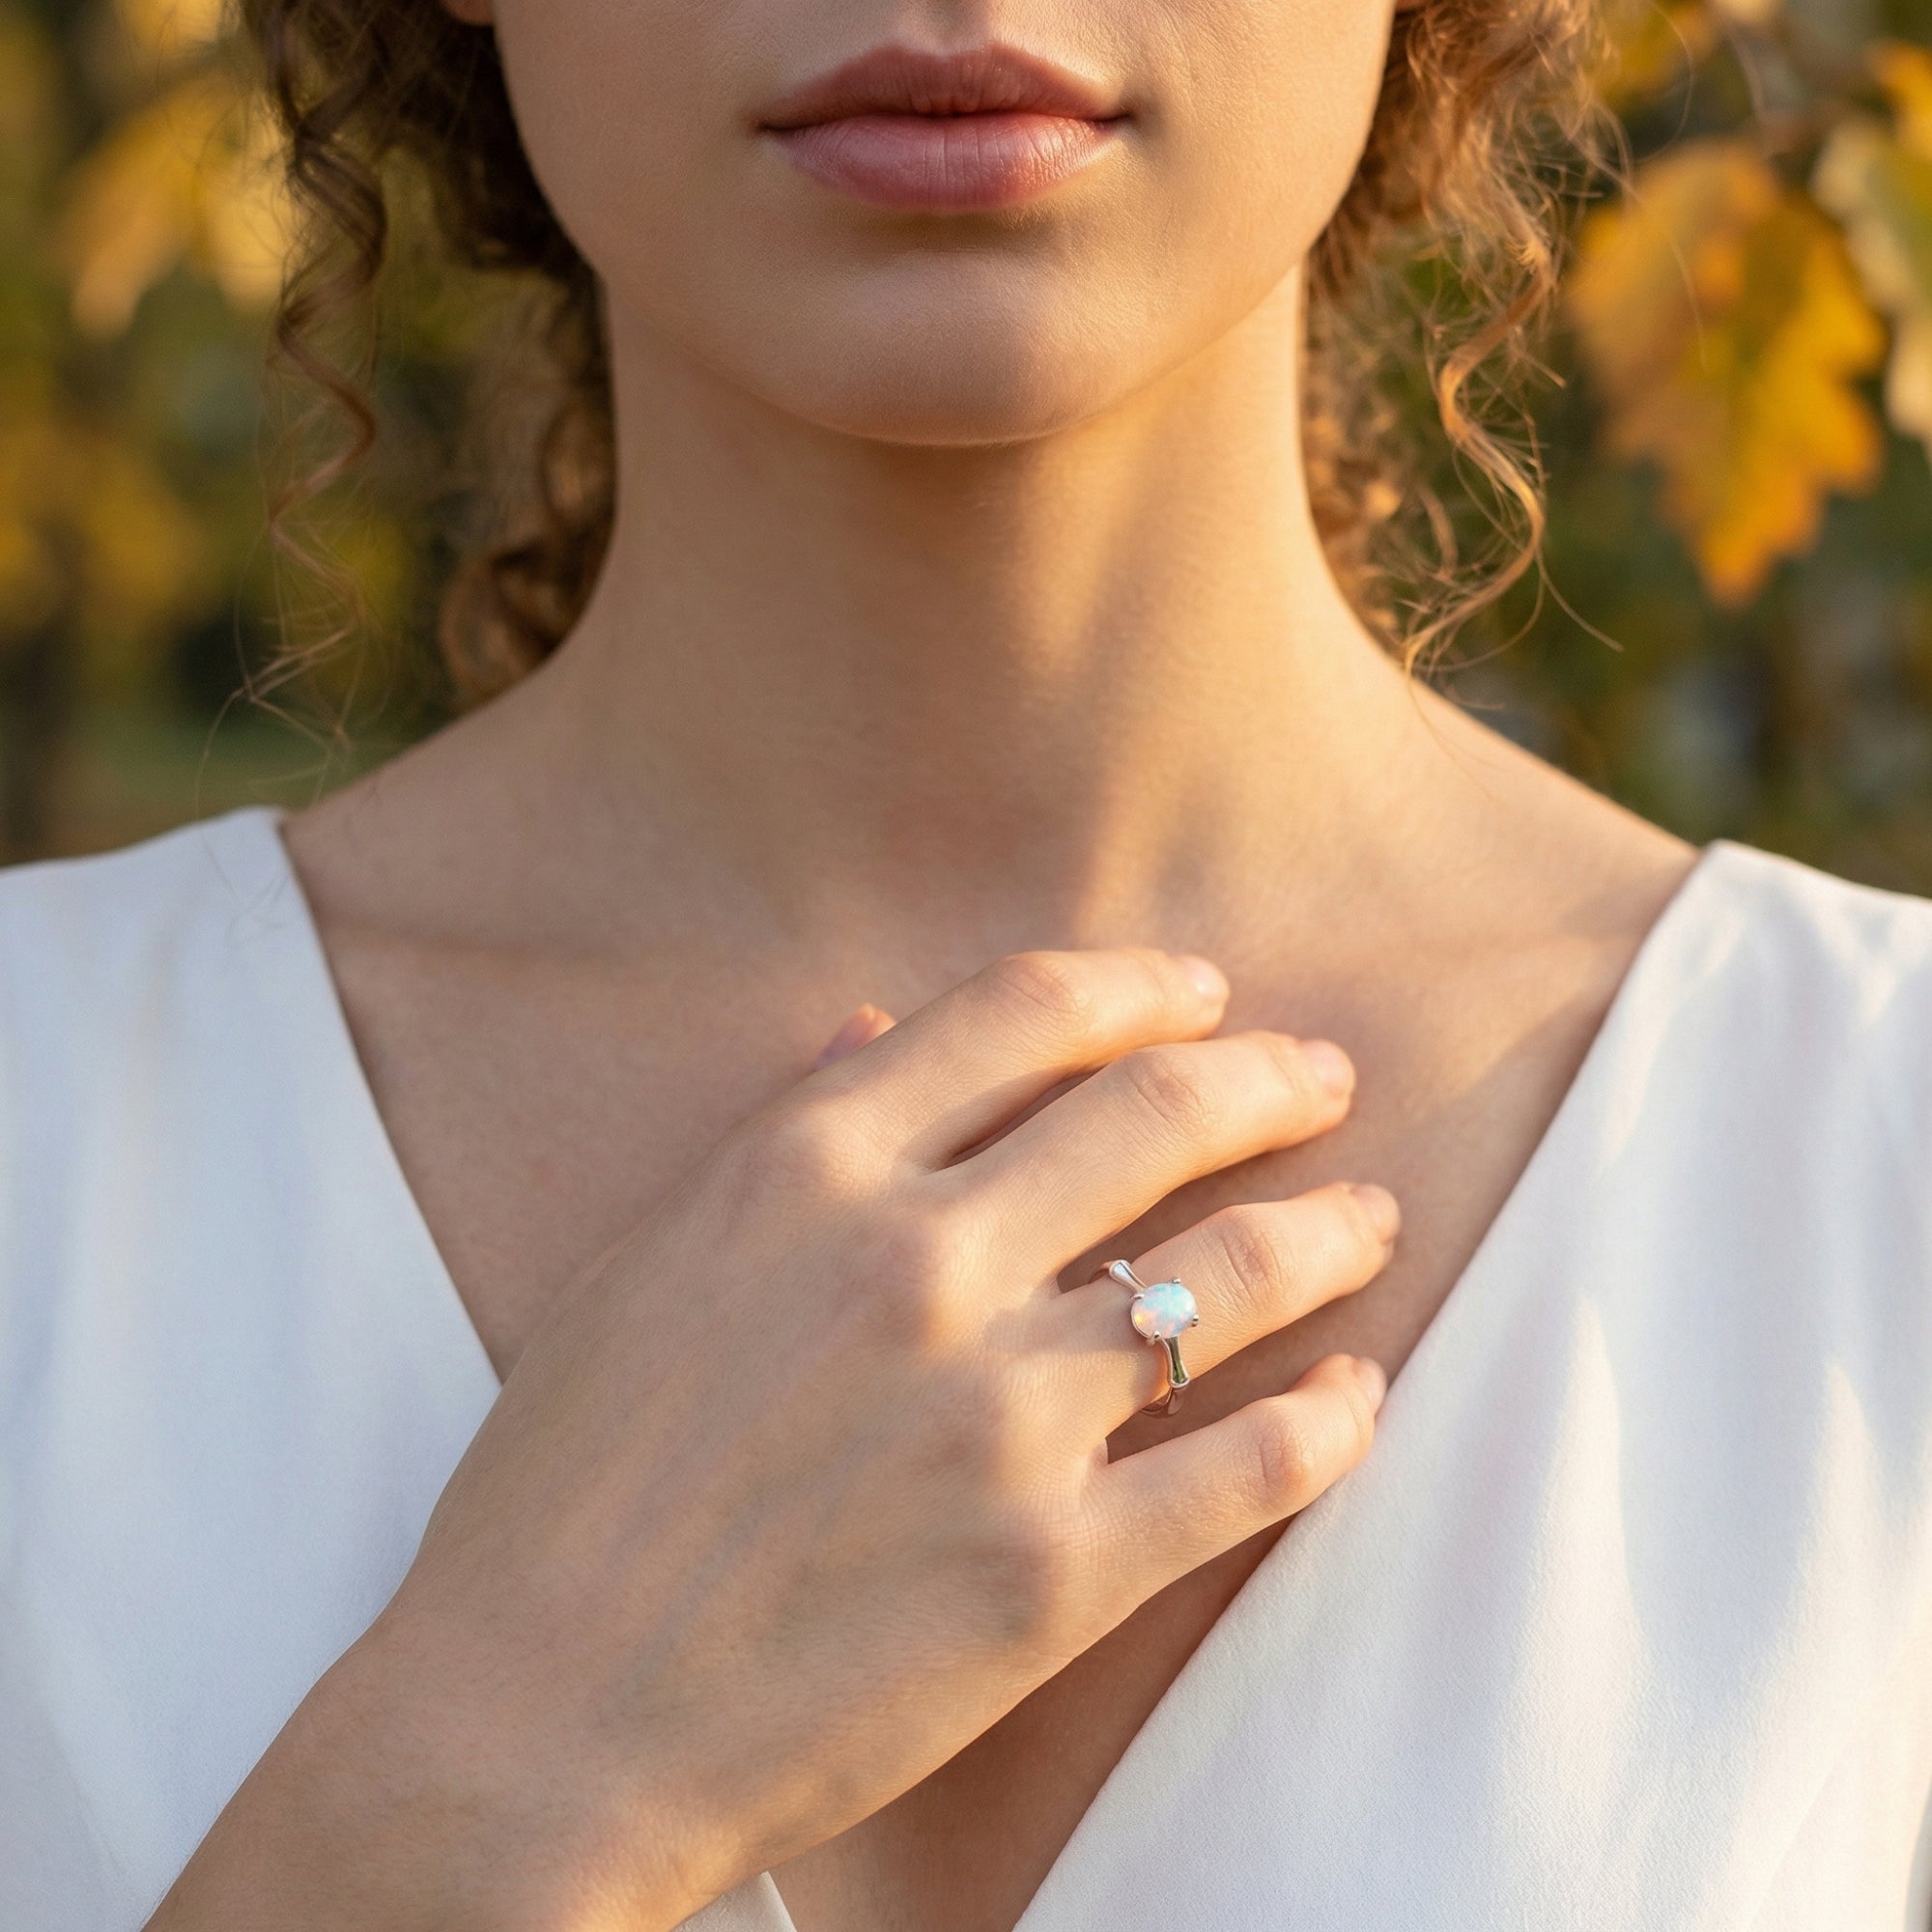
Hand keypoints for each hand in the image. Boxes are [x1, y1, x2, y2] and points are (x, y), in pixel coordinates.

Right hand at [152, 950, 1394, 1931]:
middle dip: (1268, 1076)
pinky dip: (1331, 1419)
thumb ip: (776, 1133)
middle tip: (1324, 1077)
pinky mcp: (1050, 1574)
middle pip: (1157, 1111)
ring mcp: (994, 1418)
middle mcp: (915, 1263)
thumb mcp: (643, 1266)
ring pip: (1231, 1272)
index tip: (1203, 993)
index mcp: (807, 1171)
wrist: (530, 1726)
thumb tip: (877, 1024)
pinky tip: (1359, 1394)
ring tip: (1370, 1216)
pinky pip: (1249, 1468)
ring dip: (1328, 1229)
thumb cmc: (561, 1491)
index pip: (1026, 1013)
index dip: (1143, 984)